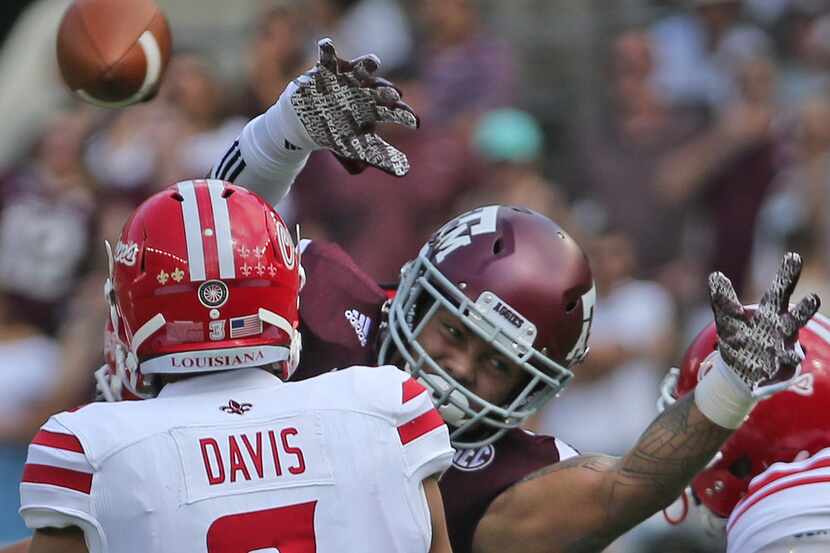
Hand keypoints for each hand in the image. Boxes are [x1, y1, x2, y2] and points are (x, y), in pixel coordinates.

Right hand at [289, 38, 417, 176]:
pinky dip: (326, 51)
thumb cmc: (336, 132)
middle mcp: (365, 89)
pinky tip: (326, 45)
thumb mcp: (357, 148)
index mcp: (375, 108)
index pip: (394, 110)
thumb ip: (380, 157)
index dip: (404, 115)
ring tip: (373, 62)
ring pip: (360, 69)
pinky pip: (326, 57)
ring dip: (366, 65)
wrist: (306, 121)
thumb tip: (405, 172)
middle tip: (395, 96)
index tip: (415, 122)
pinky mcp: (327, 70)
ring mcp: (347, 78)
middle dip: (387, 91)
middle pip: (380, 89)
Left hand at [708, 252, 819, 396]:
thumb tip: (714, 275)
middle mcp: (783, 330)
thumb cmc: (741, 337)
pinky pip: (784, 369)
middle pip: (795, 318)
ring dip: (793, 350)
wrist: (742, 370)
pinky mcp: (780, 371)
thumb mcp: (728, 318)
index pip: (780, 291)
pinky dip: (783, 367)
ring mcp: (784, 351)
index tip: (793, 257)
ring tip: (793, 347)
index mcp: (771, 313)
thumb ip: (723, 299)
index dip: (786, 275)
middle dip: (804, 309)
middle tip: (813, 298)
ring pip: (793, 349)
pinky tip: (784, 366)